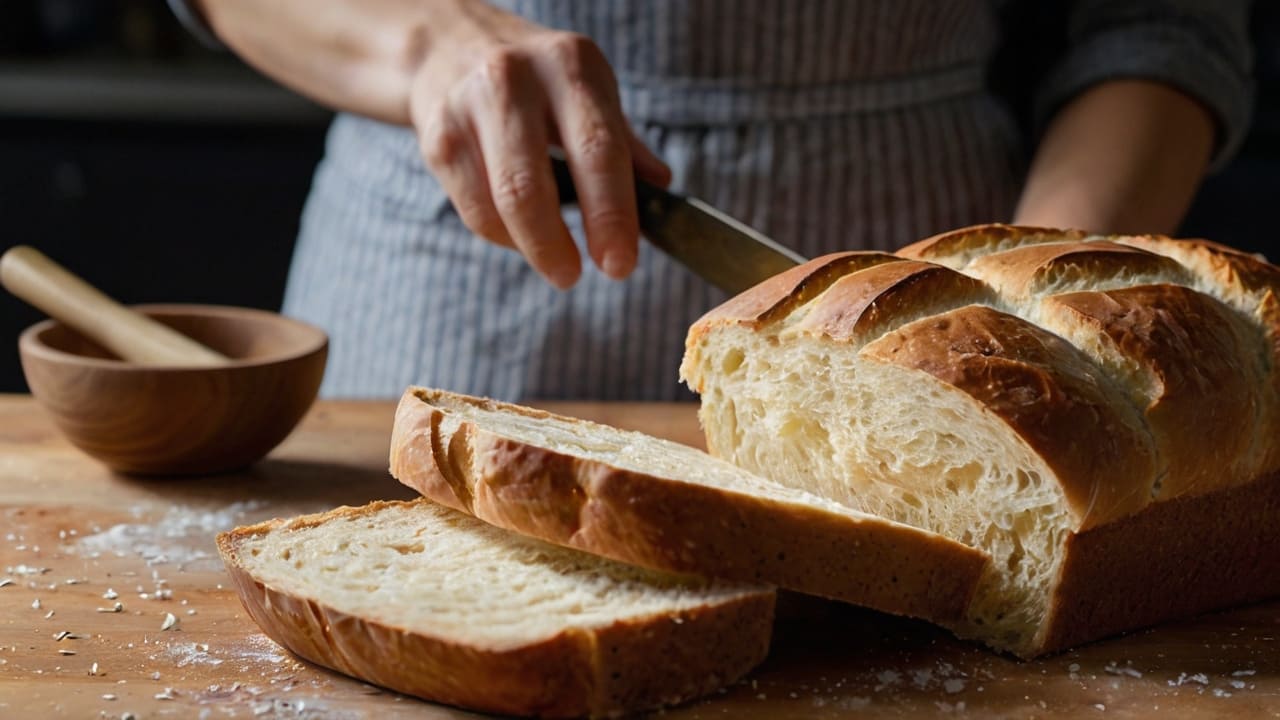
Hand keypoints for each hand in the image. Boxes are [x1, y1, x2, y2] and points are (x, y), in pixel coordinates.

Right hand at [409, 3, 670, 287]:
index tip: (620, 264)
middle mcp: (514, 78)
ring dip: (531, 248)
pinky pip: (473, 210)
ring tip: (557, 264)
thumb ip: (625, 143)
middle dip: (556, 245)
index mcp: (570, 65)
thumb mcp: (589, 91)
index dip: (611, 214)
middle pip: (531, 186)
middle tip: (575, 277)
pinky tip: (521, 237)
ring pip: (498, 204)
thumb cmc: (539, 82)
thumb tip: (661, 189)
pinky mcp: (437, 137)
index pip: (597, 150)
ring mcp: (467, 107)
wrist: (452, 46)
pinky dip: (503, 237)